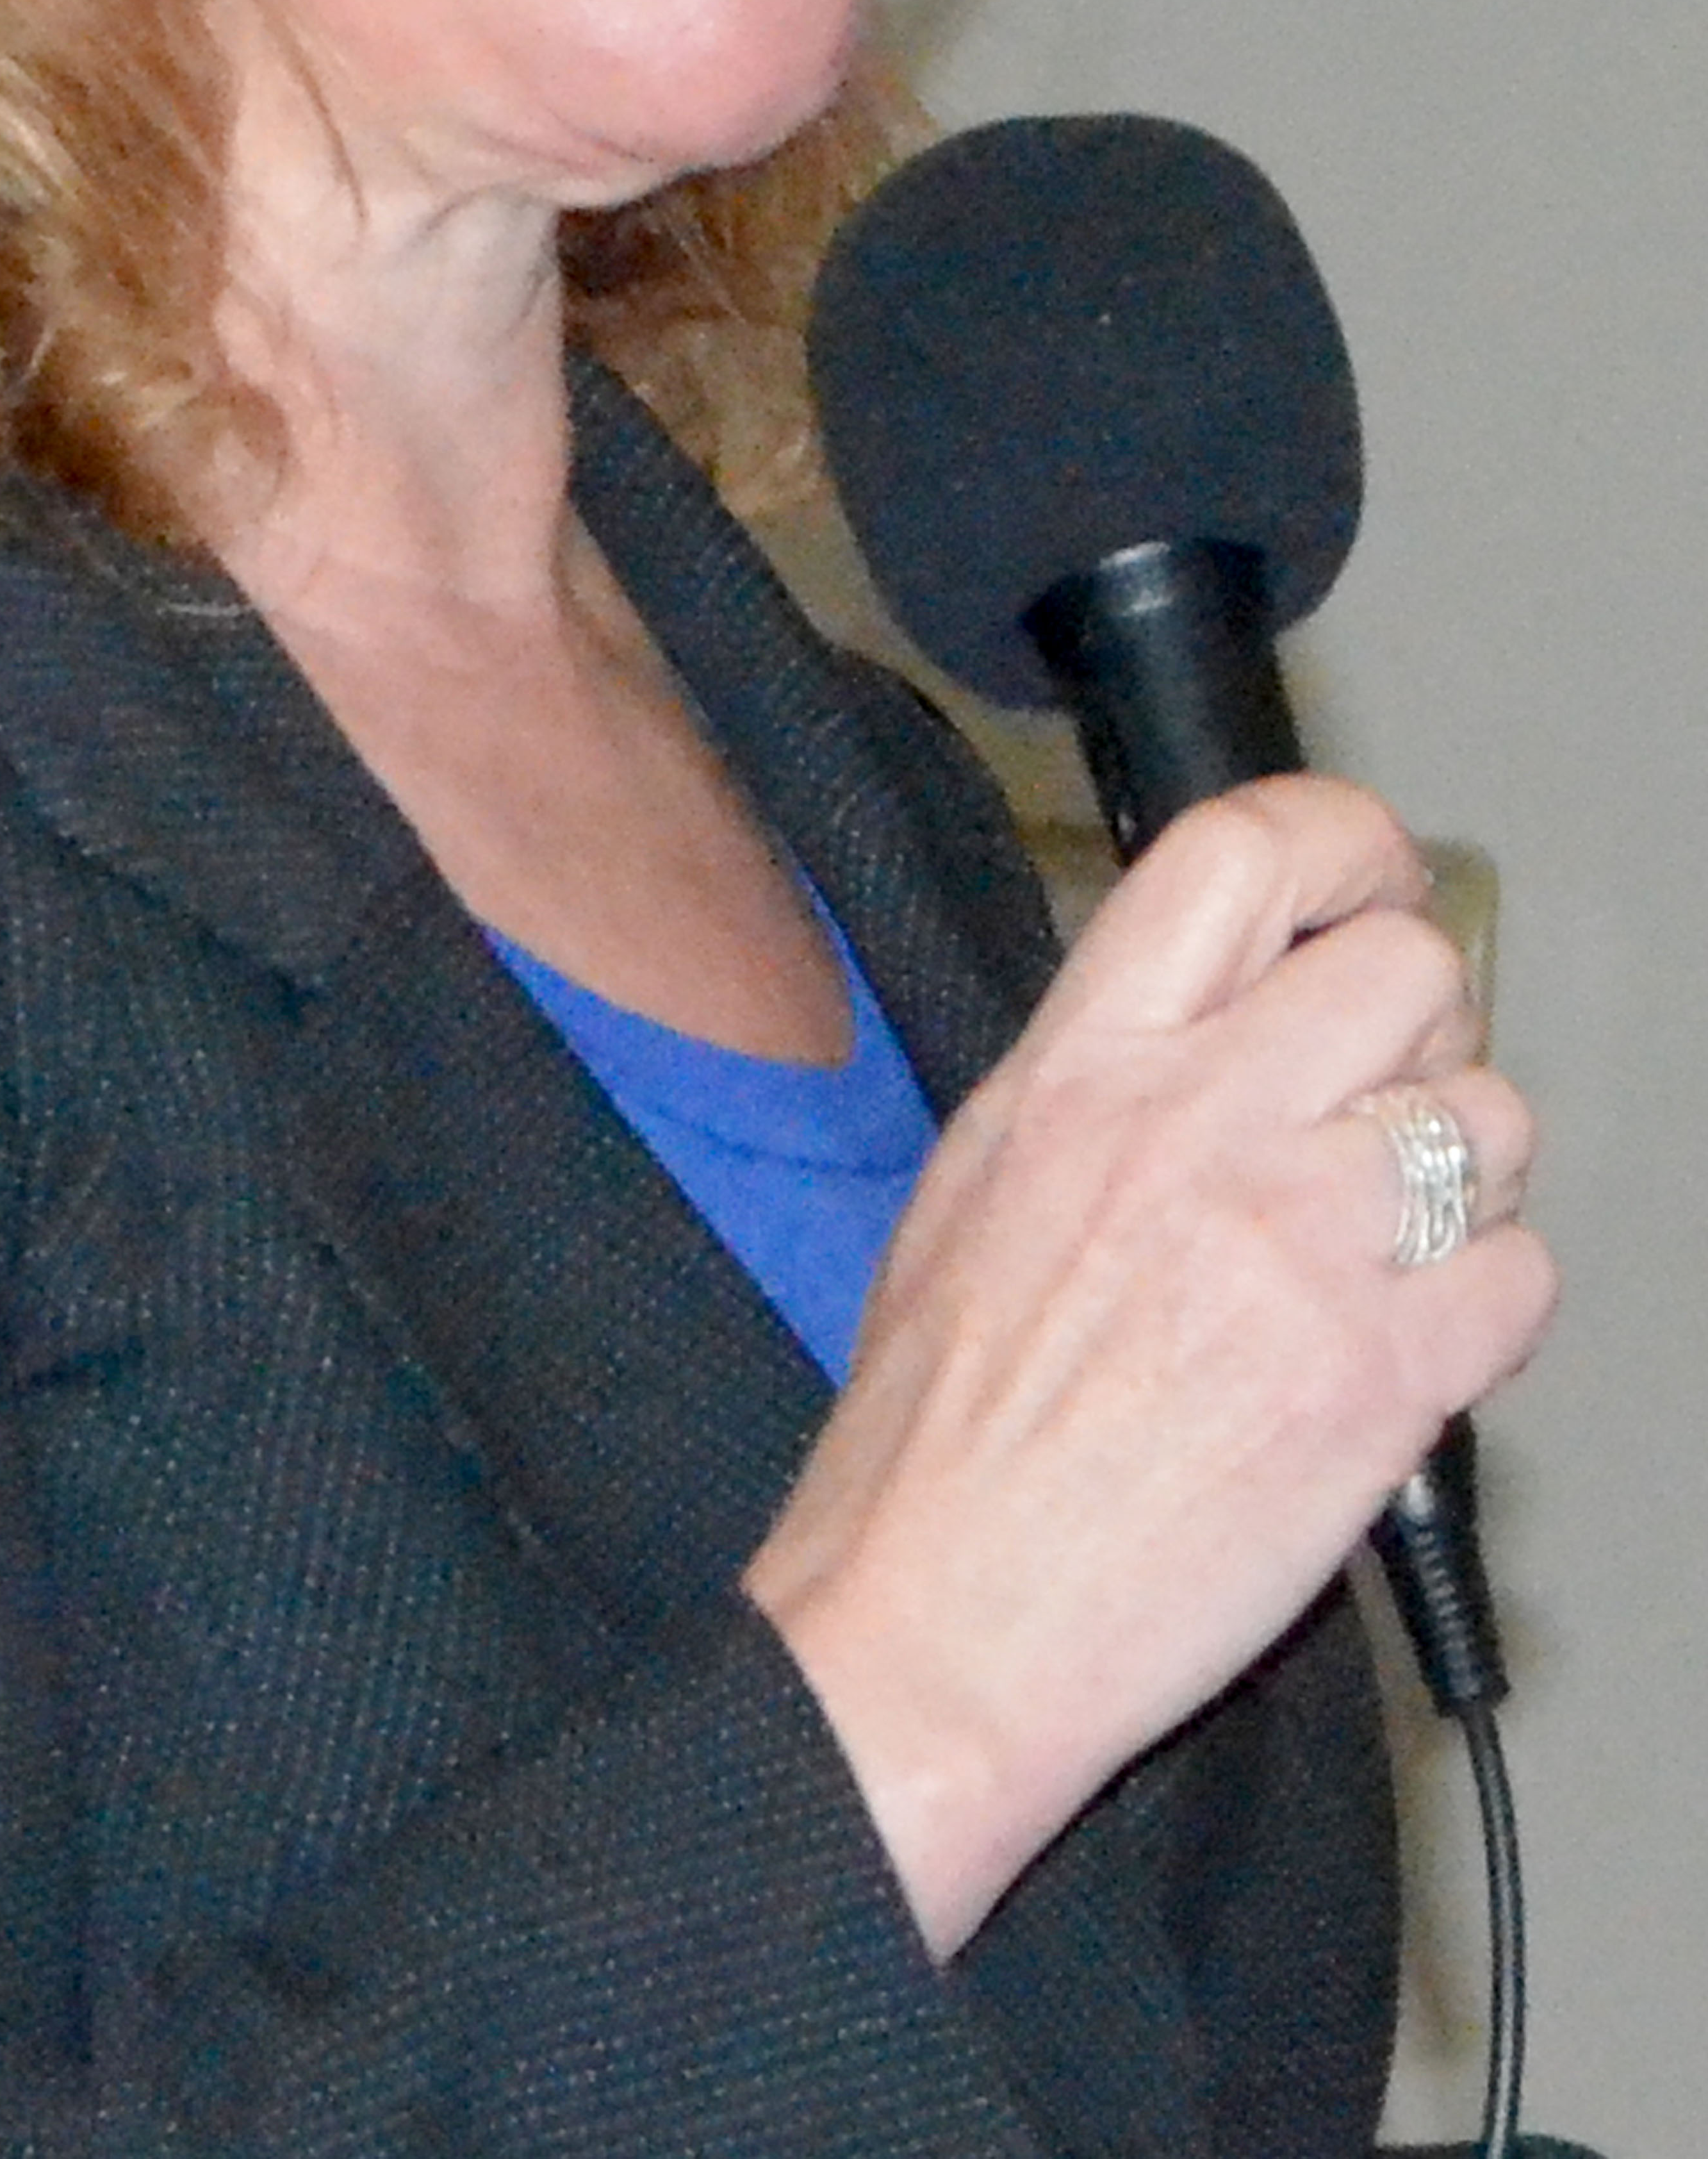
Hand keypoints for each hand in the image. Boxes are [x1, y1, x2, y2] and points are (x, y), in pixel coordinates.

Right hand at [742, 777, 1554, 1955]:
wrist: (942, 1623)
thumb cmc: (937, 1435)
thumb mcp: (975, 1182)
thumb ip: (1100, 1074)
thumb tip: (1216, 1014)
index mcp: (1079, 1067)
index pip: (1238, 852)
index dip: (1343, 837)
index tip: (1370, 876)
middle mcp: (1196, 1126)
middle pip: (1407, 967)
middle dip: (1422, 1028)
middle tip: (1384, 1100)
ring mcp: (1299, 1245)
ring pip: (1492, 1122)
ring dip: (1463, 1181)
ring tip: (1385, 1254)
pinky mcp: (1383, 1378)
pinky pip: (1522, 1279)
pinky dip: (1488, 1316)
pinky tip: (1406, 1354)